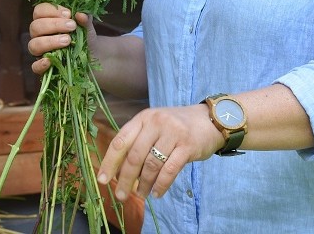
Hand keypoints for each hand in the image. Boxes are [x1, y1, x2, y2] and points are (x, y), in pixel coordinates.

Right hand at [28, 3, 95, 73]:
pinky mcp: (43, 68)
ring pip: (33, 45)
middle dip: (54, 25)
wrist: (93, 56)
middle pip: (35, 27)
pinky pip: (35, 67)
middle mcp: (40, 35)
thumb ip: (85, 19)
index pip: (39, 11)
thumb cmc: (85, 37)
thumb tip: (80, 15)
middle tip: (72, 27)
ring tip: (67, 41)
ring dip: (49, 42)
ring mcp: (40, 52)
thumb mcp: (87, 26)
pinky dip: (40, 64)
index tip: (69, 14)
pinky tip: (50, 61)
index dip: (51, 10)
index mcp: (46, 20)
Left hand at [96, 104, 223, 200]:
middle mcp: (156, 123)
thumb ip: (139, 142)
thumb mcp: (155, 125)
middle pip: (134, 156)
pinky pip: (169, 171)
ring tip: (141, 194)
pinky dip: (161, 185)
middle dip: (126, 180)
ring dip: (144, 184)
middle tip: (121, 195)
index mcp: (144, 118)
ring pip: (151, 165)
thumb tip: (120, 171)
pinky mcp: (187, 146)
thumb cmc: (177, 126)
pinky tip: (157, 193)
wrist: (211, 119)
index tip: (103, 180)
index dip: (110, 162)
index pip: (120, 141)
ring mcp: (173, 133)